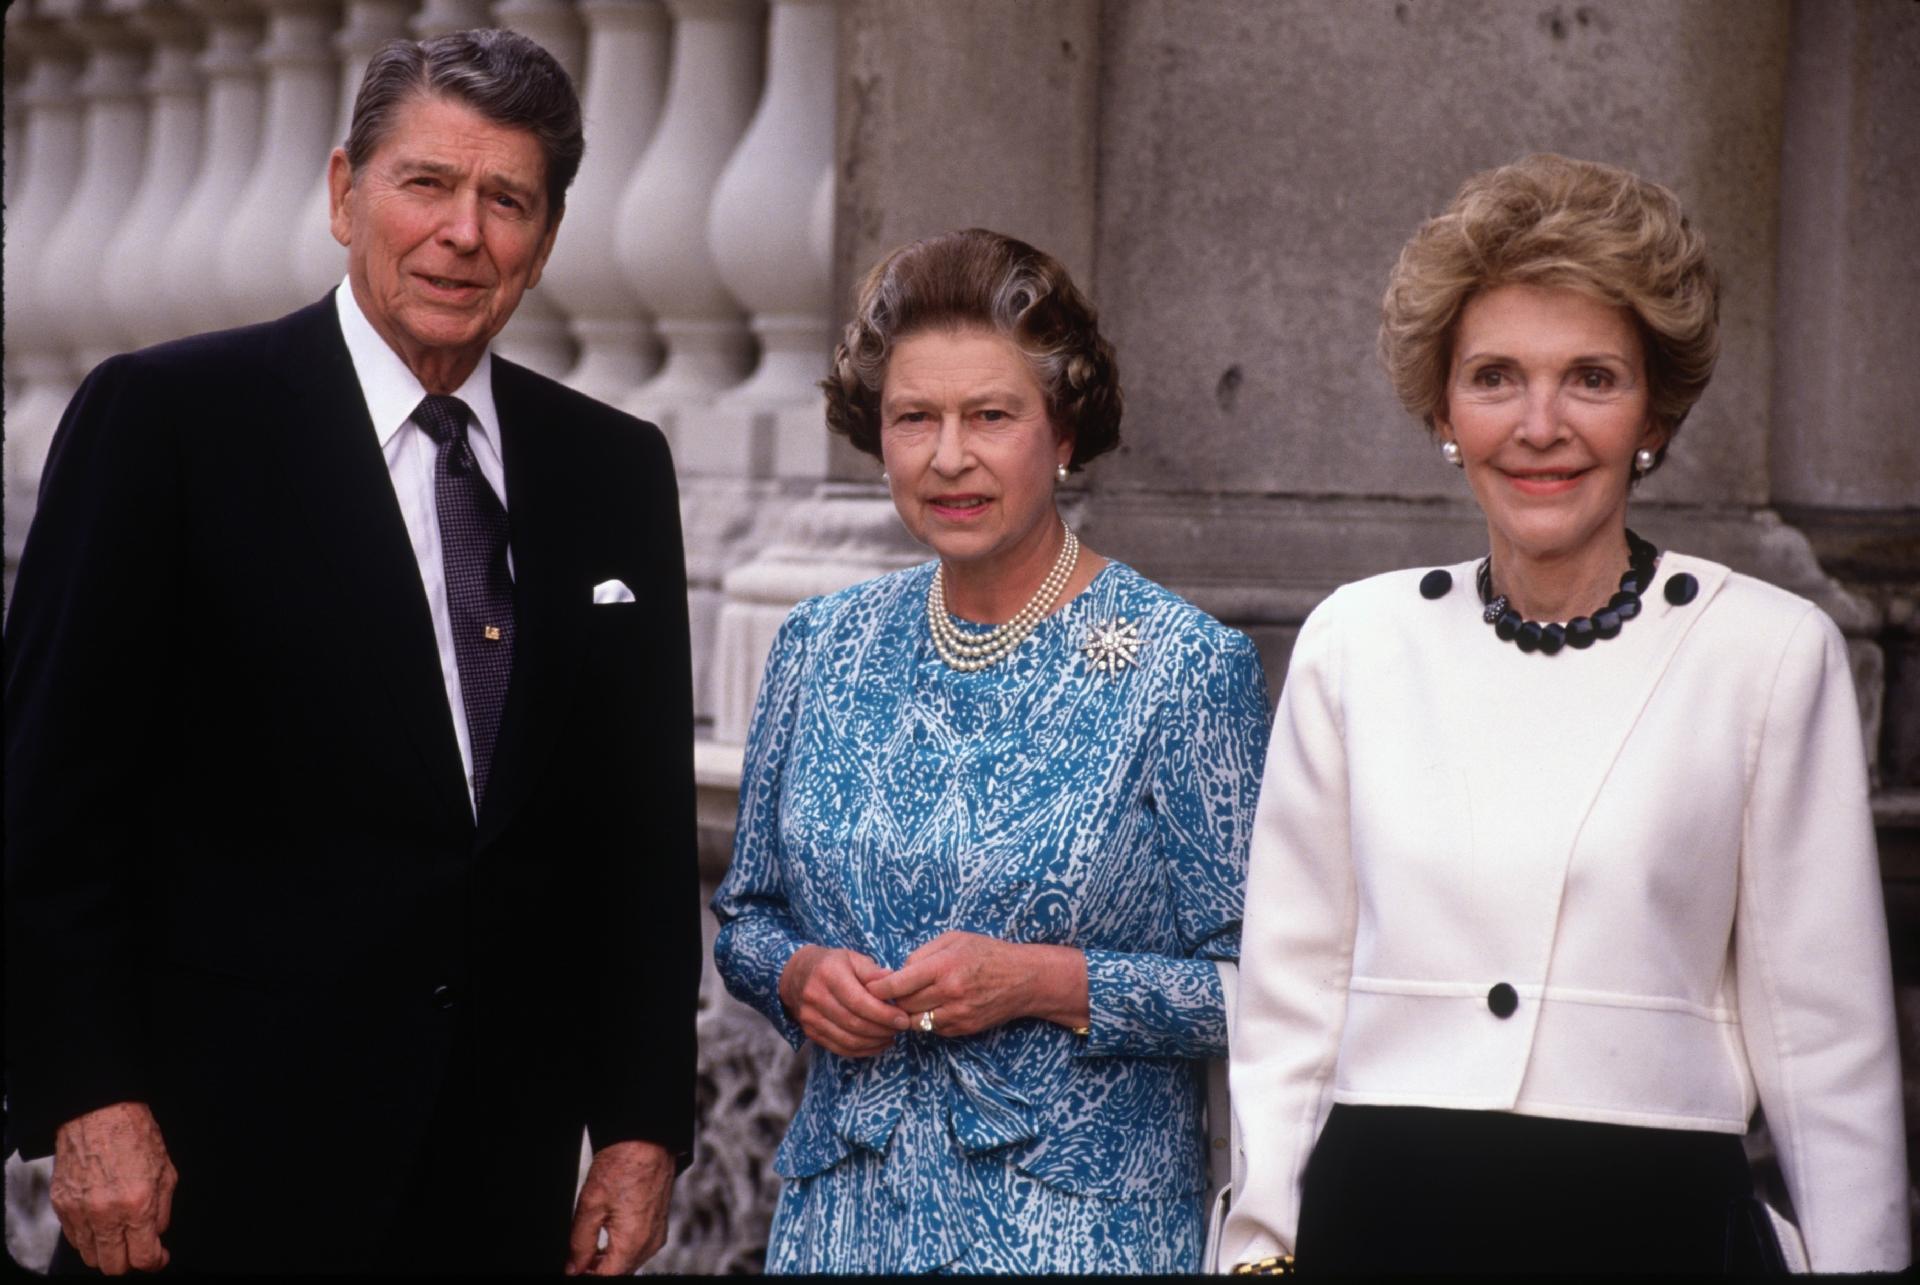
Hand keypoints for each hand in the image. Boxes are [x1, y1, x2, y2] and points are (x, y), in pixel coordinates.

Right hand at [50, 1101, 177, 1274]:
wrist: (98, 1112)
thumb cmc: (135, 1134)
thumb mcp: (166, 1170)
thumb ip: (163, 1209)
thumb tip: (156, 1235)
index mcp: (137, 1204)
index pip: (143, 1257)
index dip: (155, 1262)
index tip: (159, 1257)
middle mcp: (106, 1213)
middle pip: (114, 1266)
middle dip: (130, 1261)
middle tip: (139, 1248)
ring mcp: (79, 1211)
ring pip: (90, 1257)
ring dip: (107, 1253)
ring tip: (120, 1236)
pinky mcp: (61, 1205)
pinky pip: (74, 1239)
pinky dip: (89, 1239)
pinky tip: (102, 1225)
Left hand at [564, 1138, 674, 1274]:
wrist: (647, 1141)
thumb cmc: (623, 1165)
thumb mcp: (590, 1206)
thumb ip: (580, 1243)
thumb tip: (574, 1268)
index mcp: (633, 1243)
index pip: (607, 1277)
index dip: (586, 1275)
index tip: (572, 1268)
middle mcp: (649, 1243)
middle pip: (619, 1272)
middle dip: (597, 1270)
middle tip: (576, 1259)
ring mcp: (657, 1234)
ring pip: (629, 1262)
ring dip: (608, 1261)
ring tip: (587, 1249)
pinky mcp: (659, 1224)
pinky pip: (639, 1248)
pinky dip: (622, 1249)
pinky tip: (606, 1237)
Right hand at [779, 945, 909, 1056]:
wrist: (797, 975)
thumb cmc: (832, 964)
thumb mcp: (852, 958)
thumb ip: (872, 971)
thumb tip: (892, 981)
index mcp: (829, 974)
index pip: (859, 1001)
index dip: (883, 1014)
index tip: (903, 1019)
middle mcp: (816, 997)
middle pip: (854, 1023)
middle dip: (882, 1029)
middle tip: (901, 1028)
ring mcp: (810, 1018)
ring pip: (847, 1039)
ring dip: (874, 1042)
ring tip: (892, 1036)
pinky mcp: (810, 1032)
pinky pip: (839, 1048)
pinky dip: (862, 1050)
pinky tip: (877, 1044)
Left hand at [866, 931, 1088, 1037]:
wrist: (1023, 979)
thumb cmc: (986, 952)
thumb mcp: (954, 939)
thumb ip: (922, 954)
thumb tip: (898, 971)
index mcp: (944, 966)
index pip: (899, 983)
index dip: (878, 988)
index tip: (869, 987)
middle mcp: (949, 993)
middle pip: (903, 1004)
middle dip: (893, 999)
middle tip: (892, 991)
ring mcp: (957, 1014)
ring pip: (915, 1021)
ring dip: (908, 1012)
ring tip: (912, 999)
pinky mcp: (963, 1029)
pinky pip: (932, 1029)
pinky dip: (926, 1019)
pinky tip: (933, 1006)